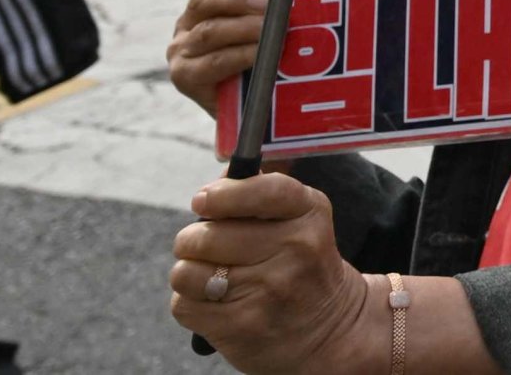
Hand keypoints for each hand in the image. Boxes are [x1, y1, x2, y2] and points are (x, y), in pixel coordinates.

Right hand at [166, 0, 264, 122]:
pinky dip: (239, 56)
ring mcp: (182, 49)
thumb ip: (269, 1)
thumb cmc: (263, 52)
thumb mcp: (264, 21)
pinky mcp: (185, 76)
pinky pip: (213, 63)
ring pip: (209, 31)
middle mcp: (188, 21)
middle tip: (269, 2)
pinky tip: (259, 54)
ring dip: (243, 28)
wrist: (250, 101)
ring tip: (271, 29)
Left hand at [166, 171, 368, 370]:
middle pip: (205, 236)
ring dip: (188, 273)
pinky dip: (189, 303)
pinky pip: (183, 304)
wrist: (327, 330)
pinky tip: (214, 303)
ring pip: (186, 271)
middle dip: (192, 240)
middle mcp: (294, 250)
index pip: (262, 190)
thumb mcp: (300, 220)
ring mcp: (268, 291)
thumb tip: (216, 181)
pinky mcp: (241, 326)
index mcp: (310, 214)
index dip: (223, 194)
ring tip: (208, 277)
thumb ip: (259, 192)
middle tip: (203, 246)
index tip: (202, 200)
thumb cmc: (300, 265)